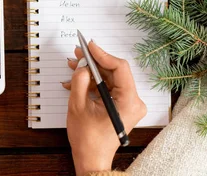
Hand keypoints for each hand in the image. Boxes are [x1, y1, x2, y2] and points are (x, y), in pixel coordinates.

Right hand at [62, 41, 146, 175]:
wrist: (91, 159)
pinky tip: (77, 81)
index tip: (89, 46)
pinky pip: (109, 88)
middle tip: (77, 53)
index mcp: (129, 102)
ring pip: (110, 79)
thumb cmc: (87, 139)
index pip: (120, 68)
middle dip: (94, 62)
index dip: (103, 54)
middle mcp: (134, 102)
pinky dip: (93, 84)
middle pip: (114, 72)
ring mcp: (129, 104)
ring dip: (91, 73)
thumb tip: (82, 64)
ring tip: (72, 66)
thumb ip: (80, 81)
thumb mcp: (78, 106)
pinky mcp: (122, 106)